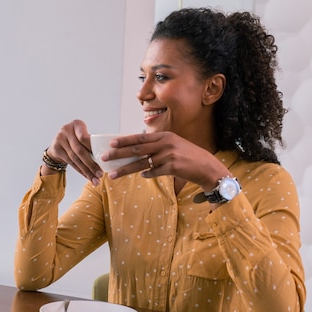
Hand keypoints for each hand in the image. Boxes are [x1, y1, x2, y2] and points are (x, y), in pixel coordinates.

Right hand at [44, 120, 103, 184]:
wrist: (58, 143)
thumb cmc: (77, 139)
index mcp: (77, 124)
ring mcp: (59, 139)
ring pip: (75, 158)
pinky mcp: (56, 149)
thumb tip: (110, 155)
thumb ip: (93, 141)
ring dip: (86, 171)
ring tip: (95, 179)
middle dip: (91, 164)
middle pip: (80, 150)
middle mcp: (66, 130)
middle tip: (100, 174)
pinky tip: (87, 176)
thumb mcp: (83, 135)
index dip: (92, 149)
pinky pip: (71, 163)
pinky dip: (80, 171)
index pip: (84, 137)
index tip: (102, 159)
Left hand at [102, 131, 229, 190]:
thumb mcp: (173, 145)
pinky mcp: (172, 168)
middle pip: (136, 150)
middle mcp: (165, 143)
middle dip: (118, 154)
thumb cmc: (188, 156)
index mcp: (164, 136)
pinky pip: (154, 172)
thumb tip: (136, 151)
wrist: (207, 167)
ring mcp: (169, 156)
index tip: (110, 144)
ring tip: (113, 174)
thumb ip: (156, 146)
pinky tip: (142, 176)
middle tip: (104, 158)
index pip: (139, 138)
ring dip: (125, 170)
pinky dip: (147, 174)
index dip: (124, 141)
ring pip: (141, 163)